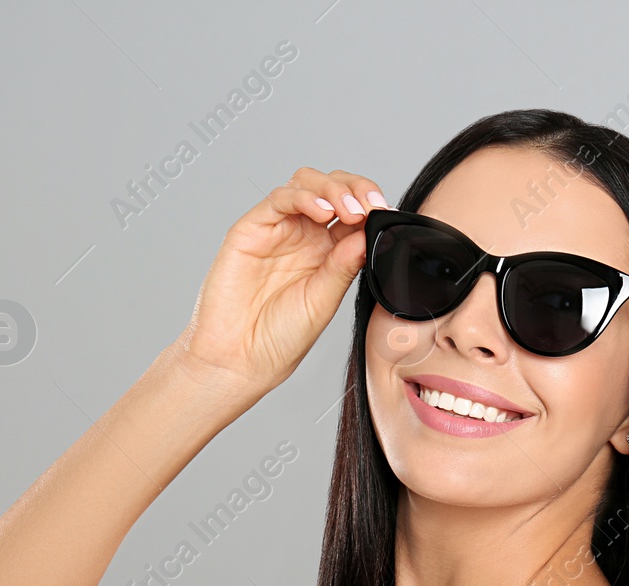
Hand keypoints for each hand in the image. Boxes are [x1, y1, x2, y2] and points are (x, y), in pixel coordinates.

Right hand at [172, 167, 386, 397]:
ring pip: (307, 184)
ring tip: (349, 210)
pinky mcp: (251, 229)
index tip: (387, 214)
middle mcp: (304, 235)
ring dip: (333, 188)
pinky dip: (303, 196)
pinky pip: (279, 198)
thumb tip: (370, 233)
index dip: (372, 205)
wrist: (240, 359)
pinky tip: (322, 211)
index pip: (354, 211)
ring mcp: (278, 229)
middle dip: (356, 188)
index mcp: (328, 252)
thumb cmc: (280, 337)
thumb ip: (345, 265)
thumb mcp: (324, 300)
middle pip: (332, 188)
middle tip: (371, 207)